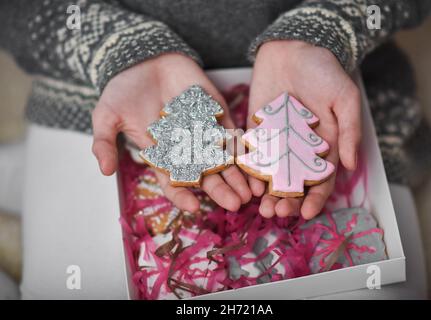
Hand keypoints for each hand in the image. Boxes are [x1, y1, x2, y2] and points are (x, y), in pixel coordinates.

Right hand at [92, 53, 251, 211]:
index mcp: (161, 156)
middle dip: (220, 190)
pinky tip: (256, 161)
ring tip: (250, 192)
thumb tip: (104, 171)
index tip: (193, 206)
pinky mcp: (218, 115)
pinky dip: (244, 148)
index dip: (182, 196)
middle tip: (234, 204)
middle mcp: (185, 149)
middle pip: (205, 176)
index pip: (173, 182)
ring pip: (223, 160)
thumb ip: (104, 142)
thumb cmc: (124, 90)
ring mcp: (204, 133)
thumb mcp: (106, 115)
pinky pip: (233, 134)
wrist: (144, 59)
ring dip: (237, 176)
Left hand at [248, 41, 360, 219]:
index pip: (321, 180)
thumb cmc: (324, 71)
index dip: (316, 199)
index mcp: (325, 146)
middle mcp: (300, 150)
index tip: (307, 213)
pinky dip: (250, 172)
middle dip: (287, 200)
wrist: (293, 49)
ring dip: (267, 194)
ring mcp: (277, 143)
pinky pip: (253, 156)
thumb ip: (349, 131)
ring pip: (272, 176)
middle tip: (277, 212)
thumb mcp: (344, 98)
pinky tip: (248, 184)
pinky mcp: (257, 132)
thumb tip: (350, 165)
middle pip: (294, 183)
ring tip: (262, 208)